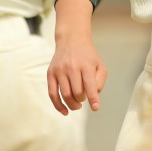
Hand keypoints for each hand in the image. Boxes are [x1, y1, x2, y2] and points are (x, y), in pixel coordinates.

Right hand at [46, 0, 106, 114]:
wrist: (71, 40)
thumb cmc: (88, 56)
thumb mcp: (100, 64)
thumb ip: (100, 80)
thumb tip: (93, 95)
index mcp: (86, 65)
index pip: (90, 85)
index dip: (93, 99)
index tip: (95, 108)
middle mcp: (72, 67)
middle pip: (77, 92)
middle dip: (82, 100)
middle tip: (84, 99)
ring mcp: (60, 70)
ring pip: (65, 95)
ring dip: (72, 104)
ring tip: (77, 105)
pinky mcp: (51, 73)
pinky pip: (52, 94)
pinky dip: (58, 105)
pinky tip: (65, 111)